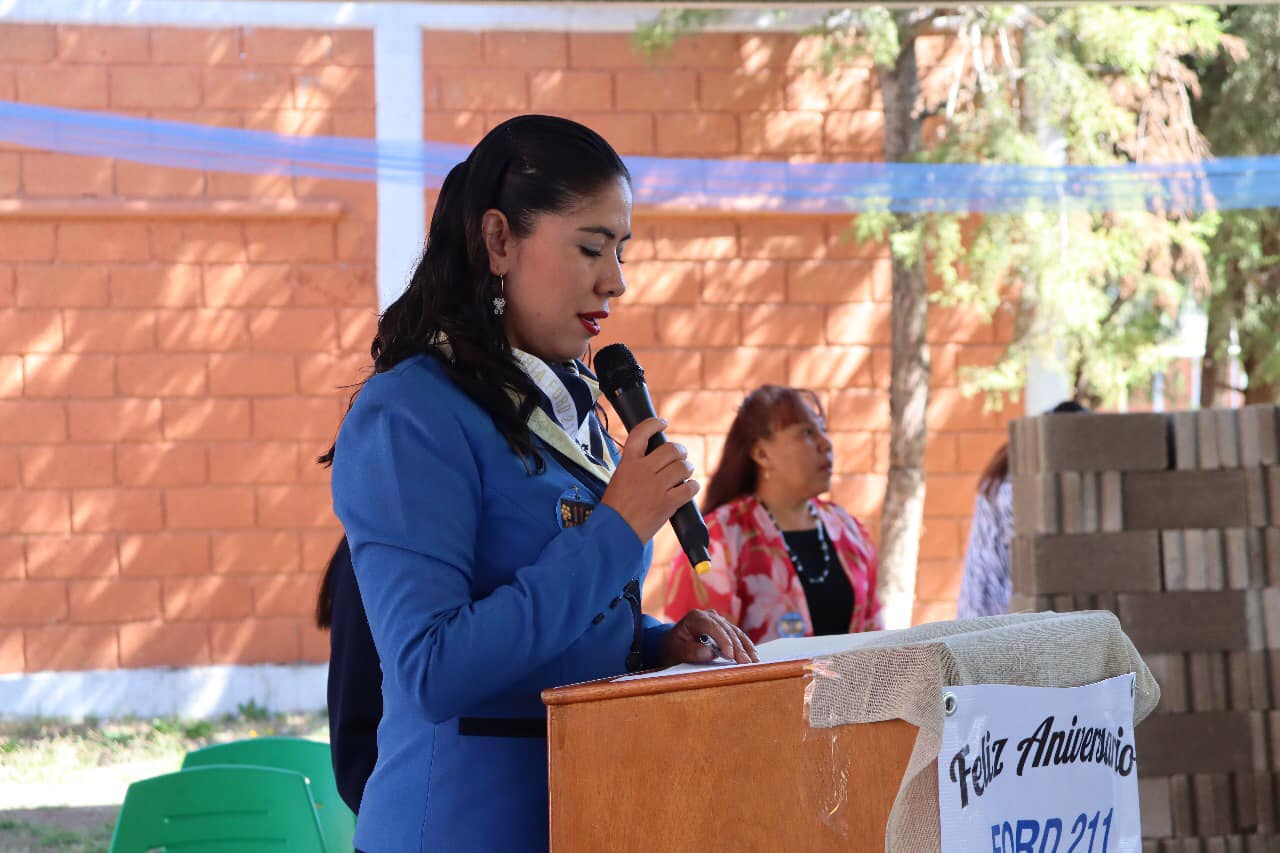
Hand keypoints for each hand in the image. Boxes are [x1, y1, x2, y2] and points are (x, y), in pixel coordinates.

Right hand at [601, 418, 698, 542]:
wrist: (615, 533)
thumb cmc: (615, 509)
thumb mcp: (618, 480)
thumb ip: (635, 467)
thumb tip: (658, 459)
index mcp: (627, 463)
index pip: (641, 433)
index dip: (654, 424)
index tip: (663, 423)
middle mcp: (643, 471)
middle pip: (671, 449)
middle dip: (680, 451)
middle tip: (680, 456)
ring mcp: (656, 487)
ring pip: (683, 467)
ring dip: (687, 468)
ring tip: (684, 474)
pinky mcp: (668, 503)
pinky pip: (690, 488)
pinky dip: (692, 487)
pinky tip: (689, 488)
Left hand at [657, 609, 757, 666]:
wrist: (671, 644)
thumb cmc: (672, 647)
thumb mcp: (676, 650)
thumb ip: (691, 651)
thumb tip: (710, 653)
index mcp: (695, 617)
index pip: (713, 627)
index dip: (724, 641)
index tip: (730, 655)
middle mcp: (709, 615)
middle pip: (727, 630)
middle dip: (738, 647)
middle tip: (746, 662)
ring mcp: (718, 620)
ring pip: (735, 632)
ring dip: (745, 647)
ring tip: (754, 661)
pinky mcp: (724, 628)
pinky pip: (737, 636)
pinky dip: (745, 646)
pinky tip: (753, 655)